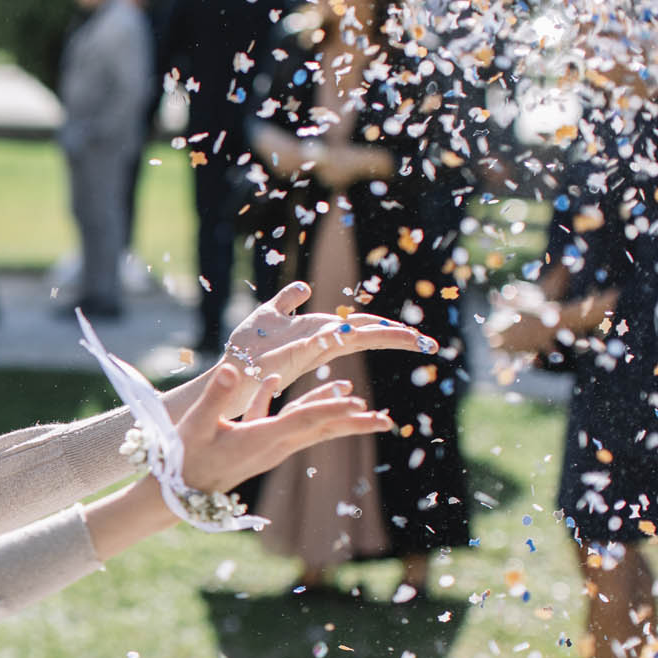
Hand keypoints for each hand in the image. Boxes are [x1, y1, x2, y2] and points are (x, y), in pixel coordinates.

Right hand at [176, 362, 393, 497]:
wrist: (178, 491)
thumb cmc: (184, 460)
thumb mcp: (196, 426)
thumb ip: (216, 396)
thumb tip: (235, 369)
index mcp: (260, 439)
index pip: (304, 421)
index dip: (330, 409)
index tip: (357, 402)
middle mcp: (272, 445)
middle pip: (321, 430)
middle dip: (354, 423)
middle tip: (386, 421)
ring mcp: (268, 447)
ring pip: (310, 428)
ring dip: (334, 414)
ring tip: (359, 402)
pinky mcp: (258, 445)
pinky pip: (284, 424)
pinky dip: (290, 406)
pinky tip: (276, 383)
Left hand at [203, 281, 436, 419]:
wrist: (229, 370)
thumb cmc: (249, 346)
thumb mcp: (271, 314)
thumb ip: (289, 300)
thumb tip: (306, 287)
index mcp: (320, 332)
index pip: (361, 327)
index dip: (386, 327)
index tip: (415, 334)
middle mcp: (321, 343)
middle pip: (365, 334)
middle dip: (396, 336)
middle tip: (428, 343)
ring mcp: (310, 350)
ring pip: (351, 339)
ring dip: (380, 336)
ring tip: (413, 339)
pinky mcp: (293, 355)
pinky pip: (320, 343)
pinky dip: (338, 337)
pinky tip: (354, 332)